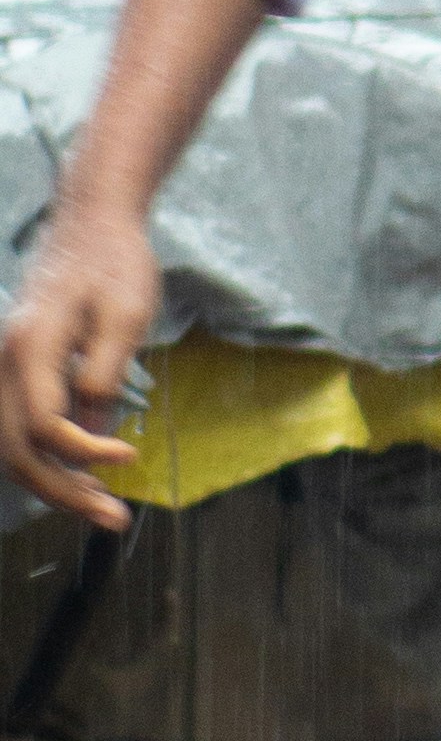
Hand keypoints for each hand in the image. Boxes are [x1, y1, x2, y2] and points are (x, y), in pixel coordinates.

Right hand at [0, 198, 160, 529]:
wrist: (91, 222)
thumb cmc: (115, 262)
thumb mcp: (126, 313)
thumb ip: (106, 372)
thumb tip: (95, 432)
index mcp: (31, 345)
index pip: (45, 423)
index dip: (84, 451)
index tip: (129, 456)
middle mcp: (5, 361)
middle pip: (16, 447)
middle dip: (63, 490)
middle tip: (114, 517)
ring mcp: (4, 366)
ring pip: (9, 445)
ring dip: (52, 482)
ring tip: (99, 507)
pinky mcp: (15, 370)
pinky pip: (15, 428)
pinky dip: (42, 459)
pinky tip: (79, 476)